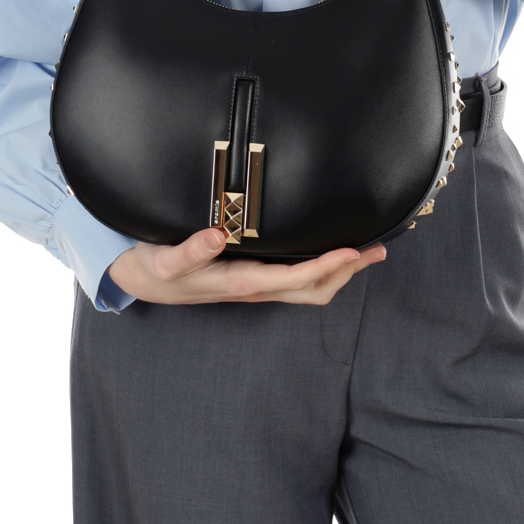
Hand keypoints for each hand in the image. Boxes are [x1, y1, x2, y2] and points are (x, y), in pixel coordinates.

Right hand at [107, 227, 386, 304]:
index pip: (295, 278)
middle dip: (347, 272)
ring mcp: (258, 287)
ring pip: (311, 288)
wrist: (145, 282)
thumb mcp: (165, 259)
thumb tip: (217, 235)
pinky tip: (333, 253)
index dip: (325, 266)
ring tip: (367, 251)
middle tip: (377, 250)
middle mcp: (255, 288)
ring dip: (341, 272)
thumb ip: (190, 250)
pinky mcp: (256, 279)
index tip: (350, 250)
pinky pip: (299, 280)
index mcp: (240, 283)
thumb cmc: (157, 269)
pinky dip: (324, 269)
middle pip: (315, 289)